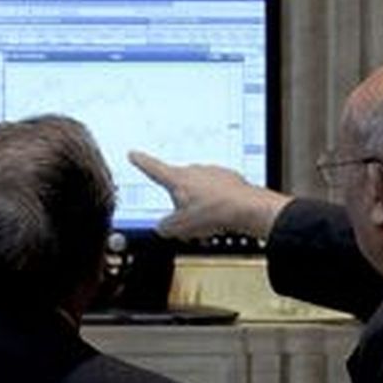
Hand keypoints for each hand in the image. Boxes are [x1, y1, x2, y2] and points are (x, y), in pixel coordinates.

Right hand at [127, 153, 291, 241]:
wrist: (248, 209)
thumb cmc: (214, 213)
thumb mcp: (180, 228)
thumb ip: (165, 227)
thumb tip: (162, 228)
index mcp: (177, 178)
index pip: (153, 168)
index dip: (141, 162)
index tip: (134, 154)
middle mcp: (194, 170)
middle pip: (180, 187)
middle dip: (182, 204)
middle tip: (189, 223)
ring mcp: (213, 172)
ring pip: (200, 192)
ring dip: (202, 207)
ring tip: (211, 223)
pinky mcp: (230, 179)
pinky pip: (218, 193)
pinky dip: (218, 205)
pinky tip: (224, 217)